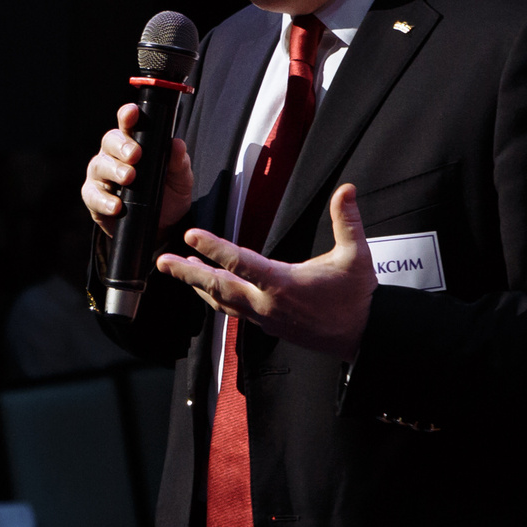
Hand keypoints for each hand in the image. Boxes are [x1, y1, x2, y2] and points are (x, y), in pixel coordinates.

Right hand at [82, 103, 194, 239]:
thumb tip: (177, 144)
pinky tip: (117, 206)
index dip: (127, 116)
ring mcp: (101, 176)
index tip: (131, 113)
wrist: (161, 228)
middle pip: (109, 141)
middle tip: (135, 155)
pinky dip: (104, 200)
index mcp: (134, 144)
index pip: (127, 125)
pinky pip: (92, 196)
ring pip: (99, 166)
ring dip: (113, 171)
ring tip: (129, 178)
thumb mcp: (180, 179)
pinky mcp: (94, 199)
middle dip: (121, 146)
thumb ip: (179, 162)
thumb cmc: (168, 195)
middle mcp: (113, 156)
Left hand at [157, 184, 375, 356]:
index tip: (191, 235)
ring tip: (177, 269)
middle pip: (218, 287)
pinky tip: (206, 288)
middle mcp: (267, 304)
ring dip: (197, 284)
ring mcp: (264, 318)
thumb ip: (348, 221)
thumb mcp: (356, 256)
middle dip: (187, 272)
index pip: (240, 263)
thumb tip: (346, 189)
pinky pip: (233, 311)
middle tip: (163, 261)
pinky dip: (215, 298)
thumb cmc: (357, 297)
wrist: (363, 337)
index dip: (213, 247)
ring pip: (221, 301)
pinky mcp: (267, 326)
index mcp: (283, 284)